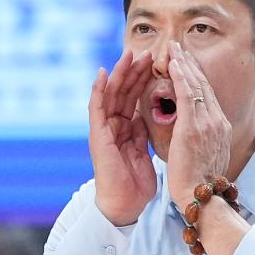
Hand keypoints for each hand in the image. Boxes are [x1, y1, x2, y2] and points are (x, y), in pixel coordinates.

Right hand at [89, 50, 156, 225]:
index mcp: (126, 128)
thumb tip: (151, 114)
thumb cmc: (135, 182)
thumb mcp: (145, 150)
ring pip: (111, 94)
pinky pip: (96, 107)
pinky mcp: (97, 135)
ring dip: (120, 73)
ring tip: (129, 54)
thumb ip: (144, 131)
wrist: (125, 203)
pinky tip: (103, 73)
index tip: (158, 63)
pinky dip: (98, 89)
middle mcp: (114, 125)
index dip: (146, 79)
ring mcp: (104, 129)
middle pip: (124, 91)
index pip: (136, 97)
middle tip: (148, 52)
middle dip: (136, 71)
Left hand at [166, 41, 231, 211]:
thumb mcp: (204, 158)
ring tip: (174, 49)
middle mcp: (218, 122)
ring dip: (184, 64)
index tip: (187, 65)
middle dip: (191, 65)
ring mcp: (208, 123)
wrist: (200, 197)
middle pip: (205, 86)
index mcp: (220, 129)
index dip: (197, 78)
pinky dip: (181, 76)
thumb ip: (201, 143)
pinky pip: (188, 93)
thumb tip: (195, 139)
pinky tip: (172, 64)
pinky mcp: (194, 126)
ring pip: (197, 85)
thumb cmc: (197, 184)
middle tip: (180, 48)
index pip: (208, 96)